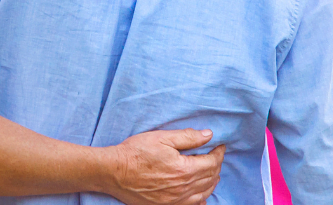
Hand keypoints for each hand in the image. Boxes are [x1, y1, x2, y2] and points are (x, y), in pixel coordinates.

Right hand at [102, 129, 224, 204]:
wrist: (113, 172)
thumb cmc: (135, 153)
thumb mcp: (161, 138)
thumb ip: (187, 137)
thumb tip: (208, 135)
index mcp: (184, 169)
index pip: (211, 163)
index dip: (218, 153)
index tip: (219, 146)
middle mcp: (183, 188)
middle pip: (210, 178)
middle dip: (216, 166)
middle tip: (215, 157)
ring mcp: (175, 200)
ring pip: (204, 193)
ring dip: (211, 182)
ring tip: (212, 173)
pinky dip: (201, 199)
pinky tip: (201, 194)